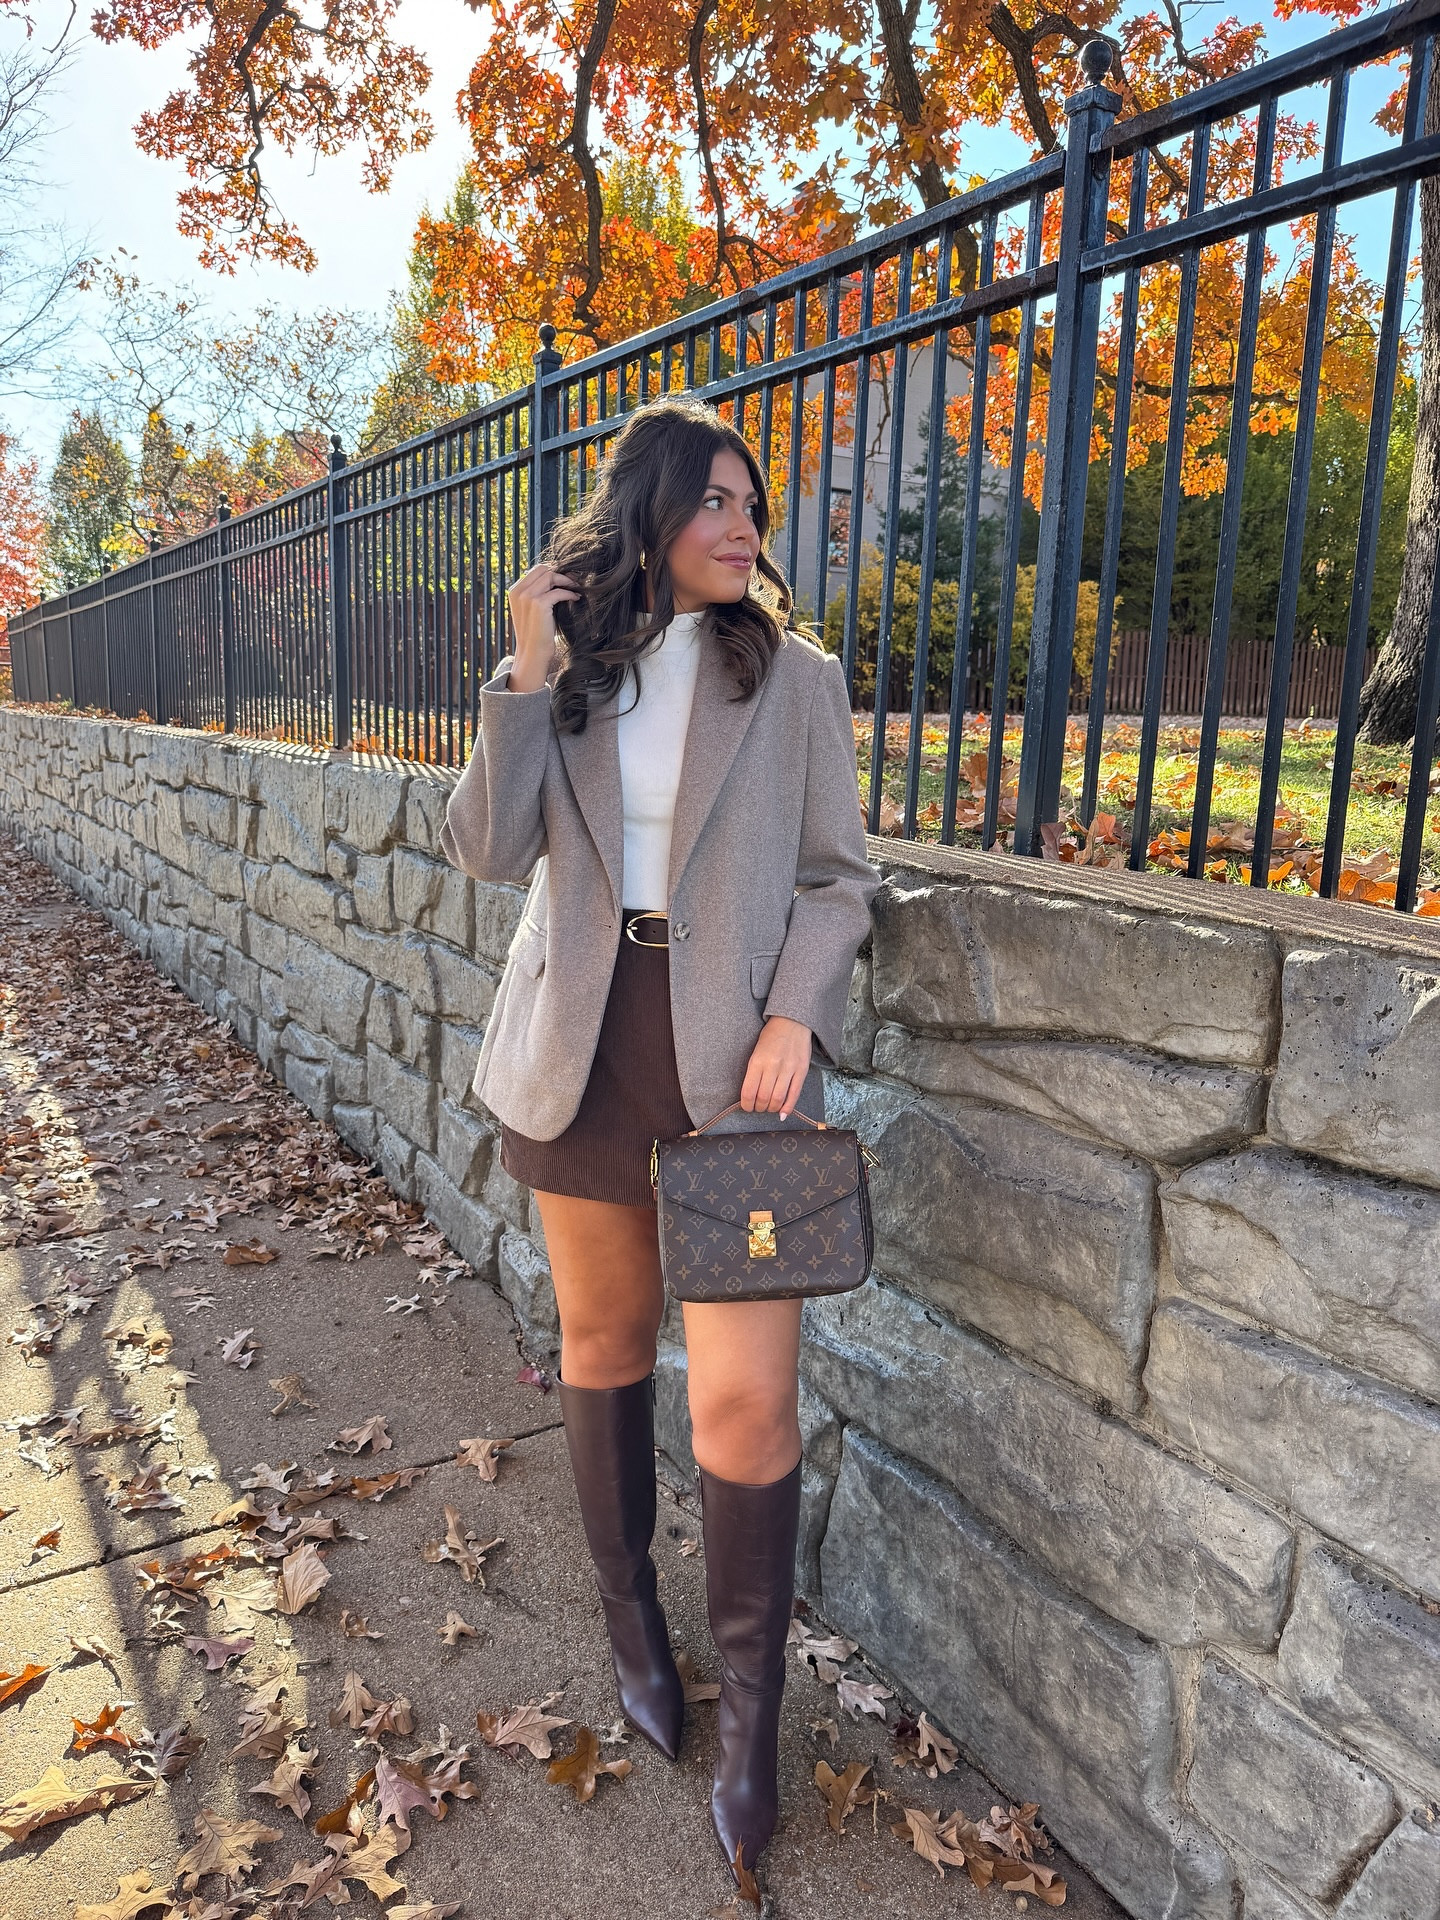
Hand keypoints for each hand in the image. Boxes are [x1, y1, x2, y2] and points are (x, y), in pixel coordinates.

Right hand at [506, 562, 580, 690]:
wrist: (533, 653)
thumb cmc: (537, 632)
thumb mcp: (533, 609)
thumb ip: (539, 593)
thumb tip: (557, 577)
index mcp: (515, 591)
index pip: (536, 570)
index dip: (553, 571)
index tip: (566, 578)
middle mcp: (518, 591)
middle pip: (543, 569)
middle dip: (560, 573)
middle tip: (574, 580)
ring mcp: (527, 597)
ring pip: (551, 576)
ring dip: (566, 581)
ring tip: (576, 588)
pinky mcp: (538, 604)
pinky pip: (558, 591)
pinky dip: (569, 593)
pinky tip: (576, 598)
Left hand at [740, 1015, 812, 1118]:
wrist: (792, 1021)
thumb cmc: (771, 1036)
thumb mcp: (755, 1051)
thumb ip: (753, 1072)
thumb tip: (751, 1095)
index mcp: (758, 1061)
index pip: (749, 1092)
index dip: (746, 1105)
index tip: (746, 1107)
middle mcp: (773, 1066)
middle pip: (763, 1098)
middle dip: (758, 1108)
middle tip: (757, 1107)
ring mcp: (789, 1068)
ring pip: (778, 1099)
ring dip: (771, 1109)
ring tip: (769, 1107)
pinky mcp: (802, 1070)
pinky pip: (794, 1094)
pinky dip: (788, 1107)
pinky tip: (782, 1113)